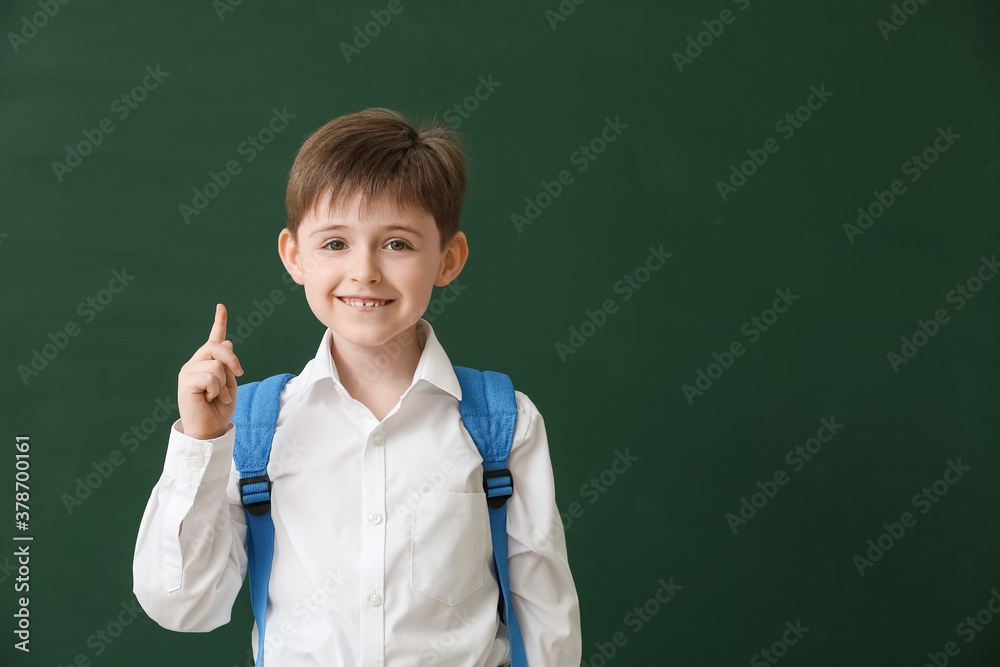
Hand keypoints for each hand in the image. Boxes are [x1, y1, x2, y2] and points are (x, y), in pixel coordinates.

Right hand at [177, 304, 243, 440]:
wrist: (210, 430)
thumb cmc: (219, 409)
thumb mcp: (230, 384)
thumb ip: (228, 365)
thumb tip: (228, 342)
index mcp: (207, 363)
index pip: (214, 339)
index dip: (219, 322)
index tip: (221, 307)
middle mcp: (195, 364)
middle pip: (216, 346)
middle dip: (232, 360)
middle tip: (240, 375)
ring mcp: (188, 372)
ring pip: (216, 365)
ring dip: (223, 384)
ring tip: (216, 397)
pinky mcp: (186, 382)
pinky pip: (210, 376)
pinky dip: (216, 390)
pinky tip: (210, 399)